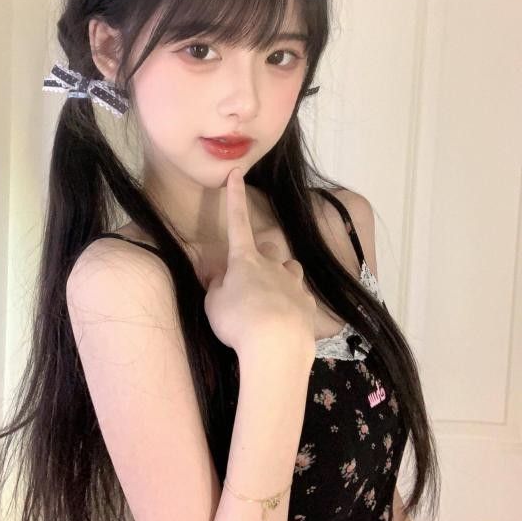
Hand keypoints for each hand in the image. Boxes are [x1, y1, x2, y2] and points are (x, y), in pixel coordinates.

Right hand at [203, 167, 316, 360]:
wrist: (276, 346)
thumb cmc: (238, 323)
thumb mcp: (214, 305)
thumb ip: (218, 287)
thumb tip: (223, 278)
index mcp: (244, 260)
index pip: (237, 222)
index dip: (234, 197)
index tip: (236, 174)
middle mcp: (272, 265)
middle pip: (268, 249)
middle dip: (261, 257)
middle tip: (249, 280)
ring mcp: (293, 283)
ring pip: (289, 269)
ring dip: (280, 278)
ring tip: (269, 301)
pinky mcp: (308, 304)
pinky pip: (299, 297)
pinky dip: (291, 305)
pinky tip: (283, 323)